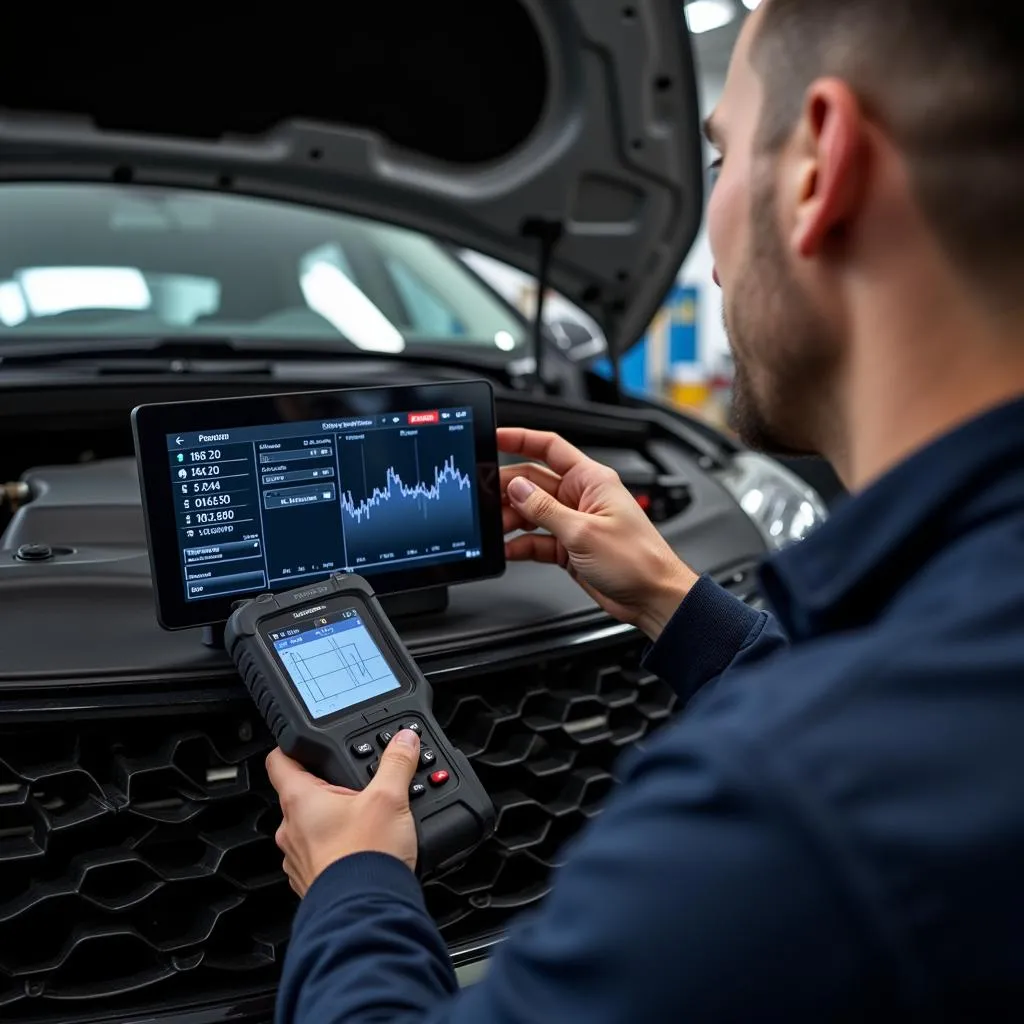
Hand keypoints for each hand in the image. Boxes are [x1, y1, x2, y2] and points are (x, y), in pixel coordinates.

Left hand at [265, 729, 420, 896]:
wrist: (367, 912)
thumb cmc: (367, 856)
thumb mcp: (389, 798)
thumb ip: (396, 763)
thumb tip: (402, 740)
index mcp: (300, 800)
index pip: (279, 760)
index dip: (292, 747)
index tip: (305, 743)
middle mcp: (291, 829)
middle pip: (301, 794)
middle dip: (328, 787)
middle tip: (355, 785)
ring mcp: (298, 858)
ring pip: (310, 827)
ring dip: (332, 820)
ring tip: (365, 819)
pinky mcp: (311, 881)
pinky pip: (319, 855)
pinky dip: (336, 849)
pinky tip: (362, 848)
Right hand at [499, 428, 698, 639]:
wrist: (652, 597)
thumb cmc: (638, 560)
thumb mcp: (584, 531)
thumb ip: (545, 510)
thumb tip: (517, 489)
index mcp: (591, 480)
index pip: (550, 448)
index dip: (521, 439)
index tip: (494, 437)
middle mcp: (581, 497)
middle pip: (534, 482)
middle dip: (508, 489)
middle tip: (485, 497)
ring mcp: (574, 522)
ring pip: (531, 512)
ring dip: (510, 519)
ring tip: (494, 528)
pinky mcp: (569, 547)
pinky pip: (536, 539)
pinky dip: (520, 544)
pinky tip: (508, 549)